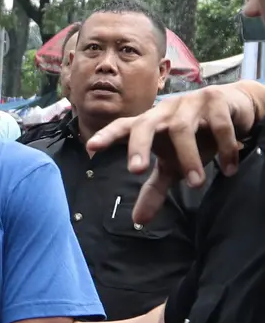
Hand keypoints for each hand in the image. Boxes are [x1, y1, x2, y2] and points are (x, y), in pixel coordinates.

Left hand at [86, 82, 256, 223]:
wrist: (232, 108)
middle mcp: (164, 111)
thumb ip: (153, 189)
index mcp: (148, 124)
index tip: (90, 148)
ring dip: (189, 158)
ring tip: (196, 184)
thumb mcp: (172, 165)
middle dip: (138, 146)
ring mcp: (188, 103)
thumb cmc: (192, 138)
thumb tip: (138, 221)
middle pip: (144, 125)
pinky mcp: (216, 101)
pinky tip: (229, 169)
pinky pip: (219, 126)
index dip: (106, 136)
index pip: (122, 128)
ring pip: (183, 129)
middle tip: (136, 171)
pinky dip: (225, 148)